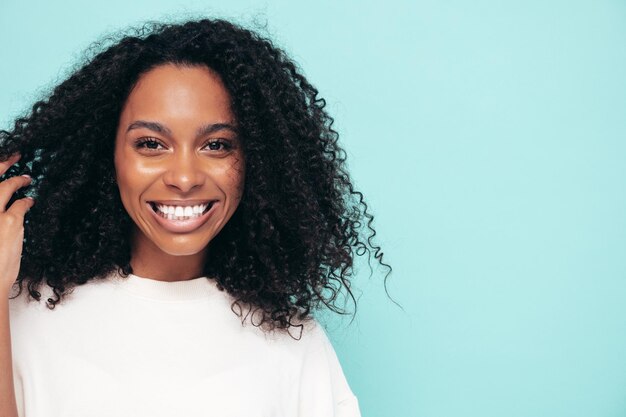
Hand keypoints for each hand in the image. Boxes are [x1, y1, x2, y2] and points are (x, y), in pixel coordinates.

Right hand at [0, 153, 34, 294]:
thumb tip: (5, 204)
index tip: (1, 160)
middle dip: (3, 163)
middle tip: (15, 156)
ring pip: (5, 188)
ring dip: (18, 180)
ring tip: (27, 178)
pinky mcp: (9, 221)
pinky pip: (20, 204)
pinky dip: (27, 200)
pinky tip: (30, 200)